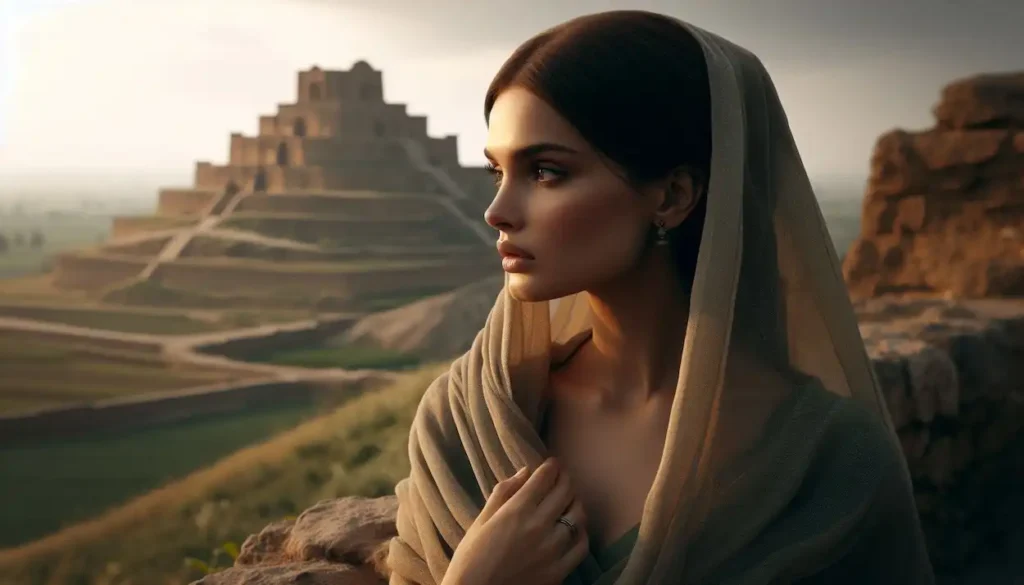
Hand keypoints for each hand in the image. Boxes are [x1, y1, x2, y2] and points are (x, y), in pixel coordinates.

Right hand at [443, 458, 588, 584]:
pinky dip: (581, 533)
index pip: (544, 477)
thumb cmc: (471, 559)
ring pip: (577, 515)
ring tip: (570, 501)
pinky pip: (581, 546)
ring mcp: (552, 549)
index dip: (551, 466)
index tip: (552, 463)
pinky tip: (575, 529)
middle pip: (564, 491)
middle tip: (562, 477)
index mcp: (516, 511)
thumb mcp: (480, 521)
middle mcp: (538, 526)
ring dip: (575, 502)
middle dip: (565, 478)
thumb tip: (525, 472)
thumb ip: (503, 494)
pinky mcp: (559, 571)